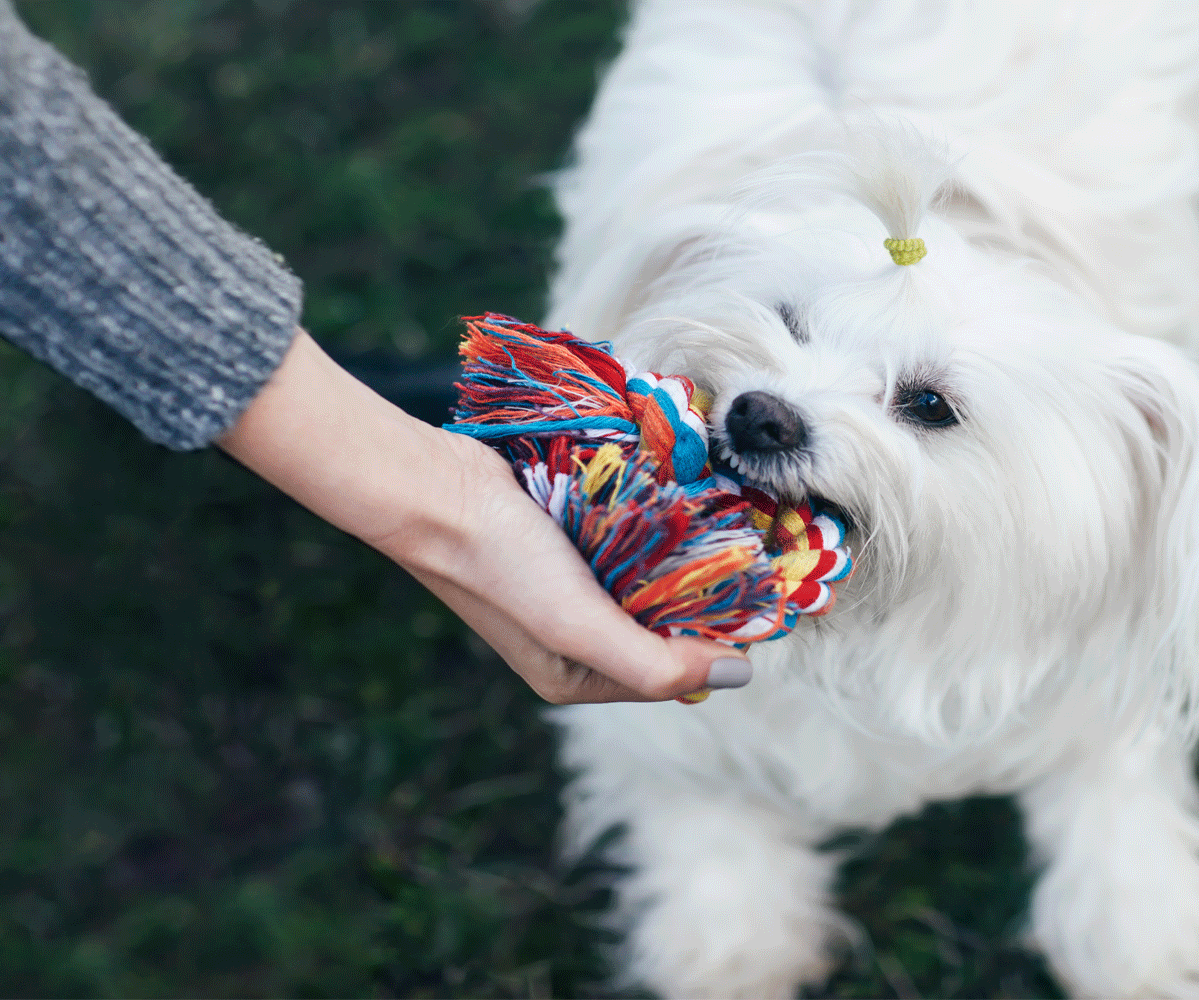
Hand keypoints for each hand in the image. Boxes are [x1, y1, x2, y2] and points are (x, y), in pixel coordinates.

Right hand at [217, 328, 748, 702]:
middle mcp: (578, 639)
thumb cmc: (500, 564)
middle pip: (667, 625)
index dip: (721, 639)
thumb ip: (655, 661)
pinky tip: (681, 501)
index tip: (765, 595)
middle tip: (753, 551)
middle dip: (707, 594)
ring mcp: (573, 589)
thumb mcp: (579, 626)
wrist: (432, 487)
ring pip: (653, 580)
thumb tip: (739, 674)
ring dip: (686, 555)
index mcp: (578, 679)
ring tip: (725, 523)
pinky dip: (656, 526)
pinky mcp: (569, 542)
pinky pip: (630, 542)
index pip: (675, 671)